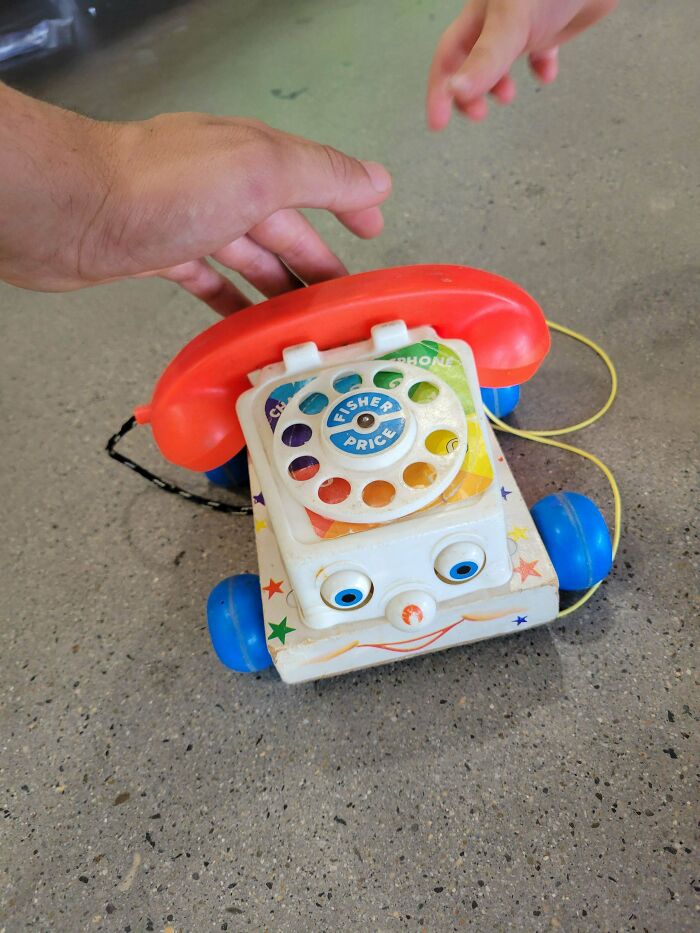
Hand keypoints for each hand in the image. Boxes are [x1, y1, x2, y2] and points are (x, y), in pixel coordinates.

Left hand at [0, 84, 390, 314]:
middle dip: (316, 263)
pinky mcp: (161, 254)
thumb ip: (321, 175)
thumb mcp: (261, 170)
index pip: (316, 178)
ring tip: (303, 326)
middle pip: (284, 228)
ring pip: (249, 258)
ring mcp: (191, 220)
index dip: (349, 203)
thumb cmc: (168, 188)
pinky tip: (245, 324)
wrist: (73, 210)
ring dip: (278, 288)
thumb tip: (378, 181)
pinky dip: (230, 300)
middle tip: (342, 305)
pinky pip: (208, 279)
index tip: (374, 232)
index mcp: (255, 159)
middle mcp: (226, 185)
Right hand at [427, 0, 616, 128]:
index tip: (438, 124)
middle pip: (470, 62)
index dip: (439, 90)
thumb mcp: (510, 21)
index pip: (448, 57)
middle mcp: (497, 19)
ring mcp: (525, 23)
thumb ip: (486, 58)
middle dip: (469, 92)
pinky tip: (546, 75)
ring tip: (508, 97)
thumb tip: (456, 93)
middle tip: (478, 114)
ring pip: (501, 60)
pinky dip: (539, 68)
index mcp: (478, 14)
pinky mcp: (552, 24)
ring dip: (499, 83)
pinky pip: (540, 52)